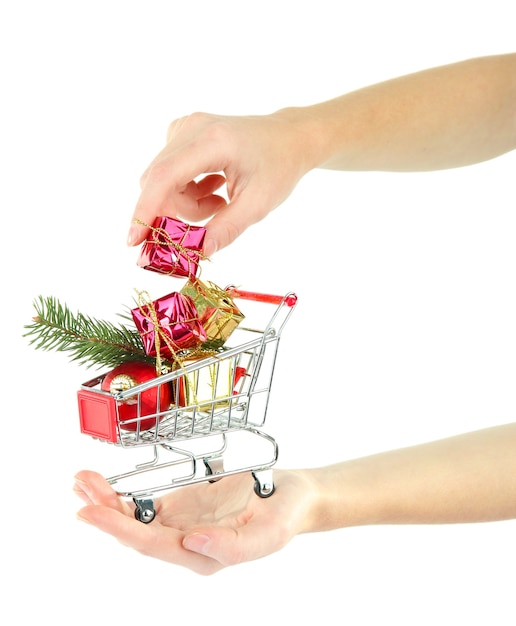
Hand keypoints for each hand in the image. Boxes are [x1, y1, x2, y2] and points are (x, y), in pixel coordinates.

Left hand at [74, 468, 313, 574]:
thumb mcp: (269, 534)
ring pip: (135, 517)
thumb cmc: (285, 515)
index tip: (90, 512)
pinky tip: (105, 484)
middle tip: (80, 486)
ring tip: (82, 480)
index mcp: (202, 556)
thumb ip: (232, 546)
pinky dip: (123, 493)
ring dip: (107, 500)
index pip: (151, 544)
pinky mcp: (183, 506)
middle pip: (135, 531)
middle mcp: (186, 544)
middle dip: (104, 510)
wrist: (294, 496)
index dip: (118, 528)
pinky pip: (146, 503)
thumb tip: (190, 543)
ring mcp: (182, 524)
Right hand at [127, 111, 312, 255]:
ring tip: (220, 201)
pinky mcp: (183, 133)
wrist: (289, 138)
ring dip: (186, 202)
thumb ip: (226, 229)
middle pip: (159, 182)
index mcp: (212, 141)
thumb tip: (197, 253)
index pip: (164, 177)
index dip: (145, 210)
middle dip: (176, 211)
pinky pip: (169, 172)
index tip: (135, 240)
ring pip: (162, 180)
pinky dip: (187, 189)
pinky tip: (214, 186)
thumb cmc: (278, 167)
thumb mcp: (258, 204)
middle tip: (211, 219)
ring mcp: (185, 127)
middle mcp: (192, 128)